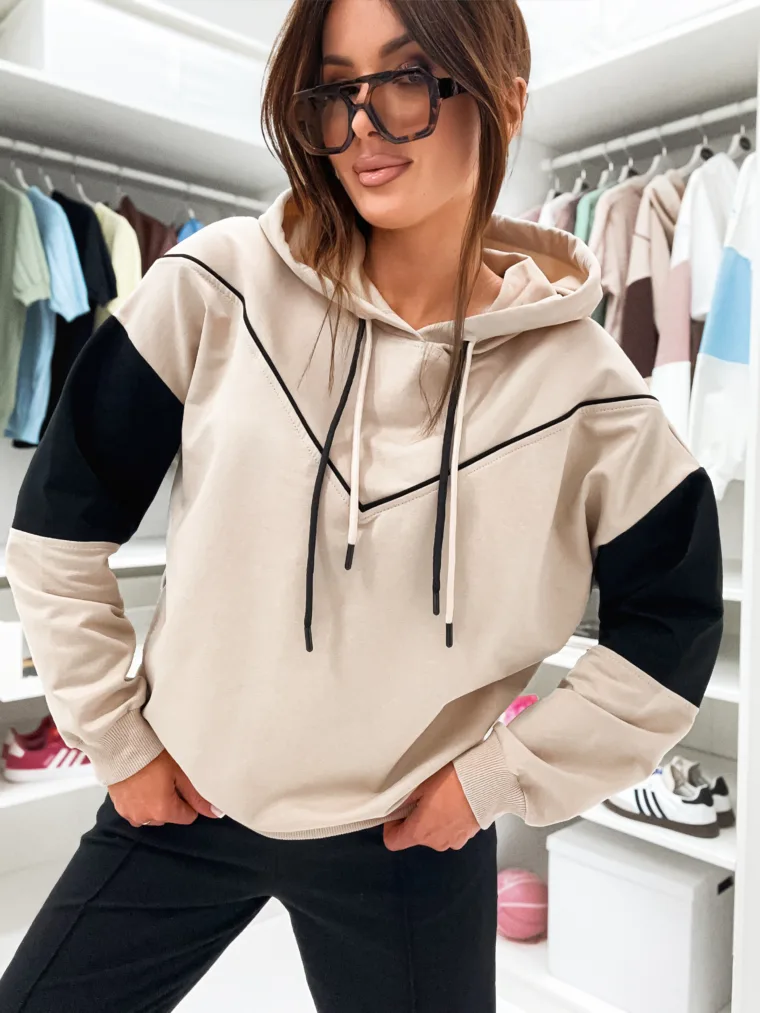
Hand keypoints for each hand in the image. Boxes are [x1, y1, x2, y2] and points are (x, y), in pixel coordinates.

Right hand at [108, 749, 223, 827]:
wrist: (121, 746)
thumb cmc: (154, 756)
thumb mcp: (181, 773)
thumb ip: (198, 796)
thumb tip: (216, 814)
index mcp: (163, 812)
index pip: (187, 817)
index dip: (189, 801)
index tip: (184, 785)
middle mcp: (146, 818)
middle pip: (169, 816)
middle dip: (171, 802)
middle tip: (167, 779)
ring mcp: (130, 814)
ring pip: (151, 815)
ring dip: (155, 804)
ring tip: (153, 781)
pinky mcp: (118, 807)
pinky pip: (136, 811)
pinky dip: (140, 802)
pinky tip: (140, 785)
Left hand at [383, 762, 479, 851]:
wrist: (486, 782)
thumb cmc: (451, 781)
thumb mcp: (421, 785)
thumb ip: (403, 800)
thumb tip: (394, 806)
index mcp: (420, 831)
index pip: (393, 842)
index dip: (390, 827)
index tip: (396, 812)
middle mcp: (435, 843)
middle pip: (415, 836)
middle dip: (415, 819)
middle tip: (422, 798)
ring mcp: (453, 842)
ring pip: (434, 834)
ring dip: (433, 821)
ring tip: (442, 799)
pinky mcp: (467, 837)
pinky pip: (450, 832)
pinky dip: (448, 822)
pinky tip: (455, 804)